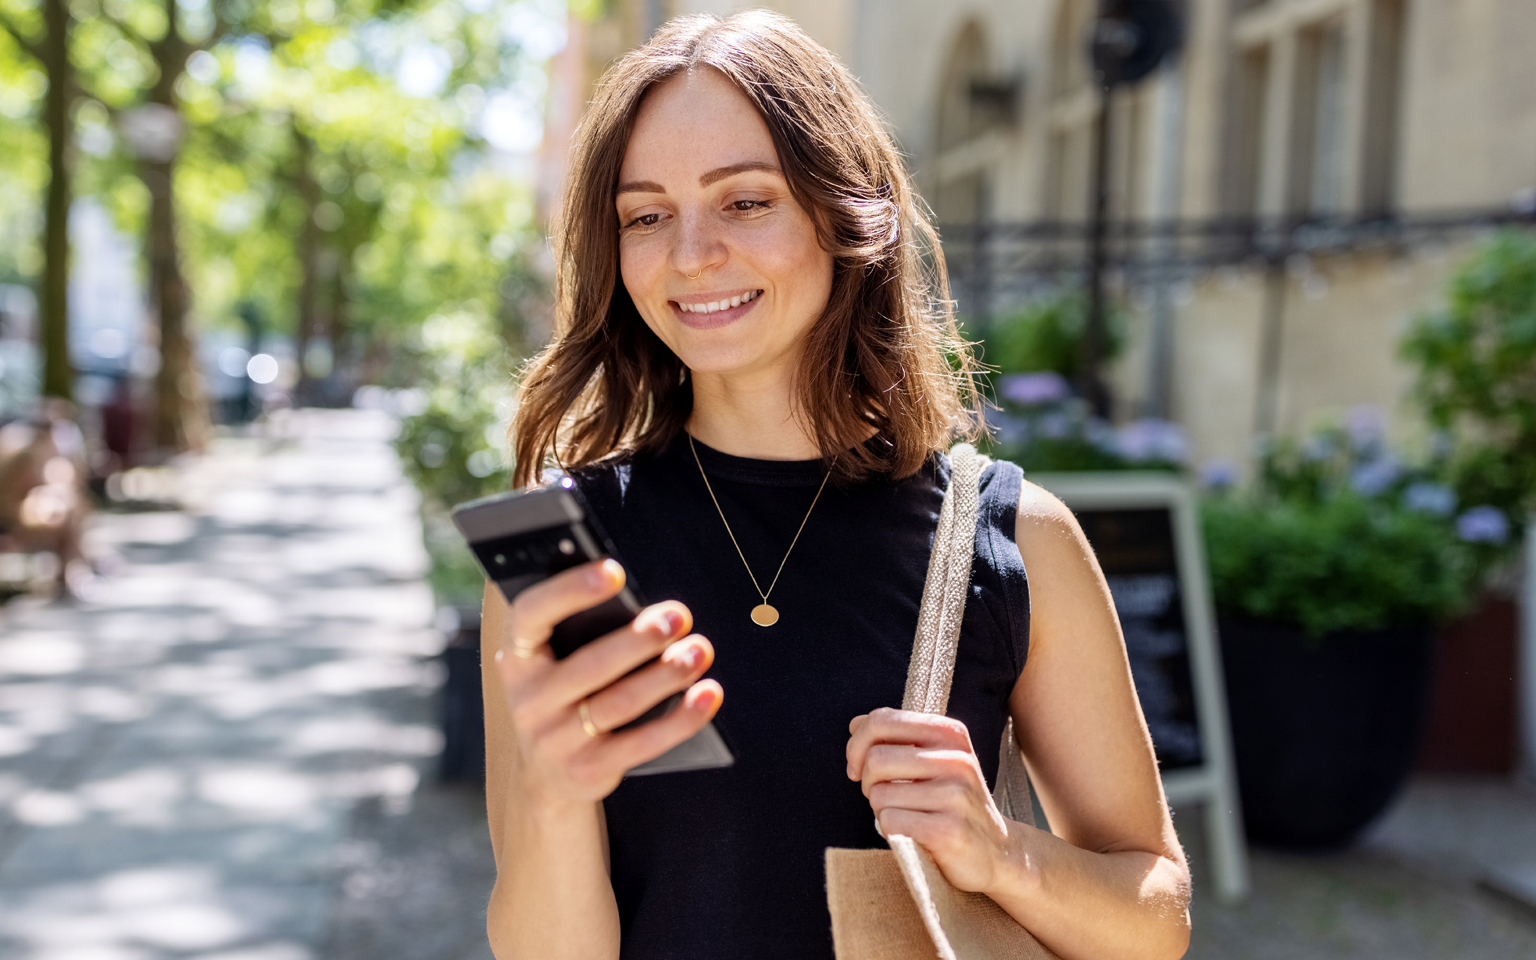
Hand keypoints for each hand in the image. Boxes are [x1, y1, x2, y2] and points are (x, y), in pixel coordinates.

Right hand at [493, 559, 721, 806]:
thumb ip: (581, 632)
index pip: (532, 615)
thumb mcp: (554, 663)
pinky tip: (708, 693)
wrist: (545, 776)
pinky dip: (682, 718)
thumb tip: (647, 607)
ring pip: (621, 702)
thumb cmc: (563, 695)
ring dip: (667, 674)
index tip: (615, 571)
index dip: (570, 591)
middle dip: (640, 639)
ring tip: (699, 650)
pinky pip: (643, 742)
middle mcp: (528, 700)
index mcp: (516, 658)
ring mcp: (555, 740)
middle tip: (679, 616)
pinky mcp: (588, 770)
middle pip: (590, 664)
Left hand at [846, 707, 1015, 893]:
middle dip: (867, 782)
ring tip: (905, 816)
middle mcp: (957, 759)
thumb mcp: (933, 760)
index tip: (858, 767)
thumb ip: (896, 738)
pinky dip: (890, 830)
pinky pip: (890, 821)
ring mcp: (956, 794)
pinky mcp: (949, 830)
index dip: (857, 745)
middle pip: (875, 759)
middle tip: (882, 797)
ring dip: (880, 810)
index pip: (881, 720)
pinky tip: (912, 834)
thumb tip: (855, 723)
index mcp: (950, 733)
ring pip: (879, 794)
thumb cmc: (951, 802)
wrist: (996, 850)